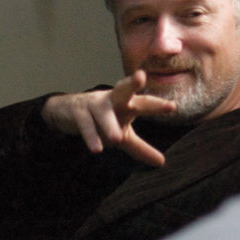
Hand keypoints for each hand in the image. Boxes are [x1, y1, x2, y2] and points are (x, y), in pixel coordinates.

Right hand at [41, 70, 175, 165]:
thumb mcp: (123, 135)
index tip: (172, 107)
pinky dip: (91, 136)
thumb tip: (162, 163)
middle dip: (132, 83)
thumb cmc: (102, 120)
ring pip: (102, 112)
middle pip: (123, 89)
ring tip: (117, 138)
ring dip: (109, 124)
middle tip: (141, 76)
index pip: (143, 102)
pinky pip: (85, 125)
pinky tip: (97, 149)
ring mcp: (94, 104)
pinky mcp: (78, 113)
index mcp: (126, 103)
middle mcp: (112, 99)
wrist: (67, 111)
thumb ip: (141, 148)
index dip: (157, 104)